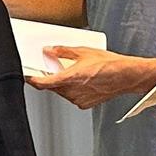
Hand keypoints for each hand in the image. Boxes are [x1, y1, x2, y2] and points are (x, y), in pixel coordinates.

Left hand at [25, 47, 155, 109]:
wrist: (127, 76)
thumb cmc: (109, 64)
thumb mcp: (83, 51)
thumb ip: (62, 51)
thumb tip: (49, 50)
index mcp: (70, 78)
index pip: (42, 83)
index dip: (32, 79)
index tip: (27, 75)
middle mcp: (73, 92)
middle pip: (52, 87)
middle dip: (49, 78)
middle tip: (50, 68)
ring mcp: (79, 100)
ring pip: (61, 92)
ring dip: (61, 84)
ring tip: (70, 72)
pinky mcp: (85, 104)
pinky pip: (72, 97)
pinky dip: (71, 89)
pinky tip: (80, 80)